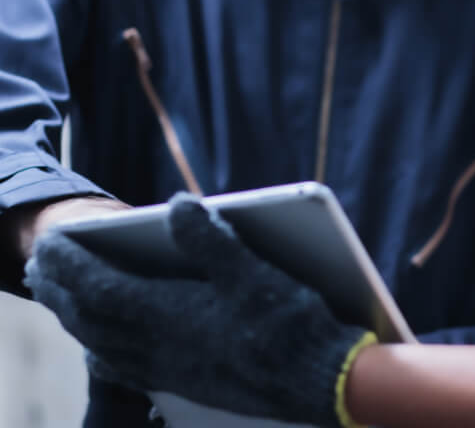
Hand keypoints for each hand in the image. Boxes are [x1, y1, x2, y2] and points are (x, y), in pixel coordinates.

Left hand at [24, 193, 374, 426]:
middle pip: (93, 319)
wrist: (319, 382)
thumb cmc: (292, 324)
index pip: (102, 289)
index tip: (48, 243)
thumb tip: (176, 205)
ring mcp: (171, 369)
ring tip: (62, 300)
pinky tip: (105, 346)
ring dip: (76, 318)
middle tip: (40, 268)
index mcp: (171, 316)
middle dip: (62, 291)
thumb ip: (211, 239)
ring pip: (104, 344)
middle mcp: (161, 347)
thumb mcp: (255, 271)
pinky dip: (103, 347)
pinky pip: (124, 365)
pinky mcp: (187, 382)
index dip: (72, 265)